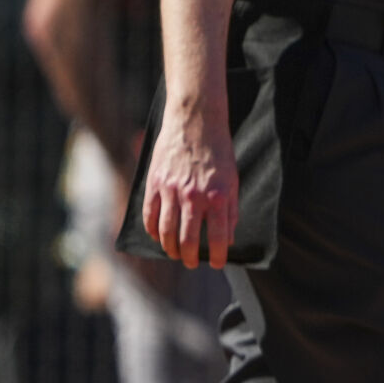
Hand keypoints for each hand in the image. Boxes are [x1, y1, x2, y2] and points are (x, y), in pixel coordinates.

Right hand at [141, 104, 237, 269]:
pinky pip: (149, 215)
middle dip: (190, 257)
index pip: (218, 235)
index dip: (217, 254)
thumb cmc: (219, 150)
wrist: (196, 121)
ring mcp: (172, 191)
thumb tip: (228, 235)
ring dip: (170, 248)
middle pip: (188, 239)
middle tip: (192, 263)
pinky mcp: (155, 183)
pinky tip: (157, 236)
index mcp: (218, 195)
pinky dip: (152, 231)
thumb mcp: (233, 178)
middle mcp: (194, 196)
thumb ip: (231, 208)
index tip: (217, 263)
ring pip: (167, 232)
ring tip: (176, 254)